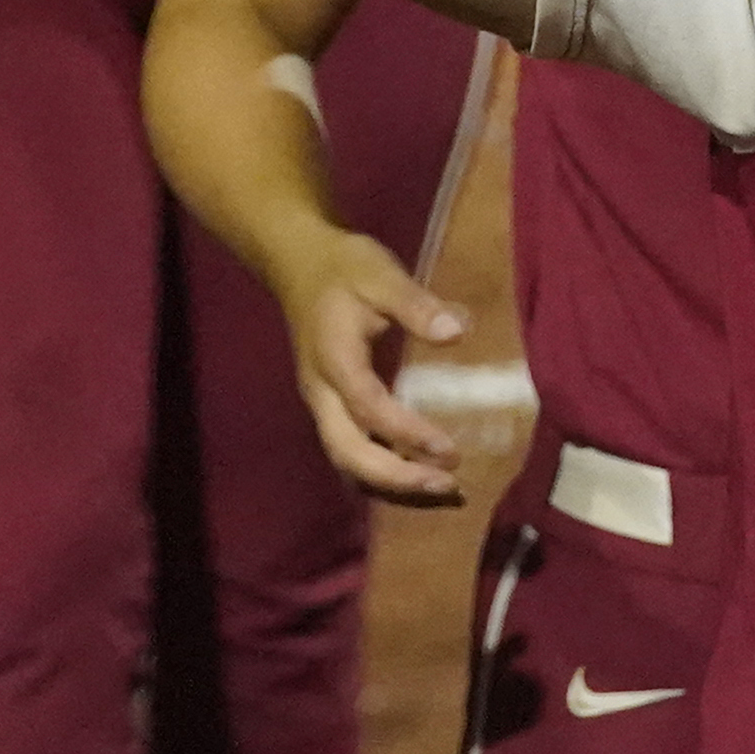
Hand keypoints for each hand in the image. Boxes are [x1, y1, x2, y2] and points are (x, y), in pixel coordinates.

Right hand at [273, 226, 472, 506]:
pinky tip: (417, 472)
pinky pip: (351, 449)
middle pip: (347, 451)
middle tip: (446, 485)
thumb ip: (416, 304)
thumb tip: (455, 333)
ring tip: (438, 487)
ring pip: (346, 458)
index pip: (368, 407)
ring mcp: (321, 403)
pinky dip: (382, 469)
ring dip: (389, 480)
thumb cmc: (343, 268)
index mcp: (334, 359)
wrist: (299, 265)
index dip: (406, 434)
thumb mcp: (381, 273)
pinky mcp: (329, 407)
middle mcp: (321, 391)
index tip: (448, 449)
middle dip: (395, 477)